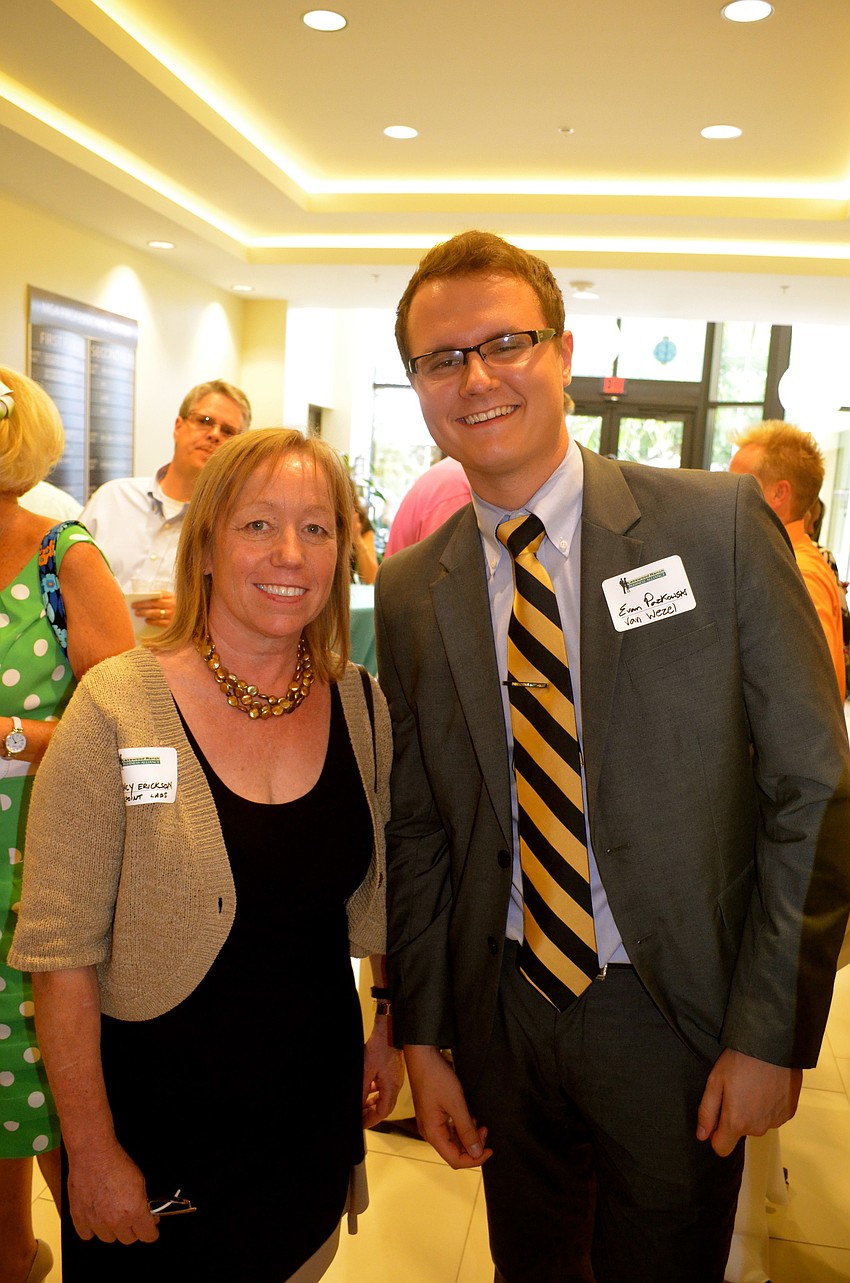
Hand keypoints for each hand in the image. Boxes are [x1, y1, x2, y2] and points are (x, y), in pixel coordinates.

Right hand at [68, 1141, 158, 1243]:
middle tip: (131, 1217)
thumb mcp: (140, 1181)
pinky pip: (87, 1235)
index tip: (151, 1228)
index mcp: (134, 1212)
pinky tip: (95, 1216)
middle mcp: (115, 1221)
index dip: (151, 1231)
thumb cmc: (116, 1162)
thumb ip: (144, 1204)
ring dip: (112, 1230)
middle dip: (132, 1229)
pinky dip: (92, 1229)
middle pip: (128, 1239)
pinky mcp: (79, 1219)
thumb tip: (148, 1216)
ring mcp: (96, 1222)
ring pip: (108, 1238)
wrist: (93, 1154)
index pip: (147, 1236)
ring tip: (111, 1213)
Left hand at [132, 591, 175, 627]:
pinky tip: (147, 621)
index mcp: (172, 596)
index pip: (157, 595)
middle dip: (142, 606)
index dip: (146, 598)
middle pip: (155, 604)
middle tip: (134, 608)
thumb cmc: (175, 606)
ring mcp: (173, 614)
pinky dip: (152, 621)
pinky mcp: (173, 624)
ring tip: (138, 613)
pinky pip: (160, 622)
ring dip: (145, 613)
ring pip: (156, 613)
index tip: (136, 601)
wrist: (187, 617)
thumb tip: (146, 596)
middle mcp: (173, 605)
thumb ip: (161, 595)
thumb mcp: (171, 598)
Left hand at [362, 1019, 404, 1127]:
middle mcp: (395, 1085)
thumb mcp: (366, 1071)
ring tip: (362, 1105)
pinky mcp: (392, 1071)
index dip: (370, 1121)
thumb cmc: (381, 1047)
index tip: (361, 1124)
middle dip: (371, 1114)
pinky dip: (376, 1092)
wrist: (389, 1031)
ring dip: (373, 1103)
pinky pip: (384, 1087)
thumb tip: (358, 1106)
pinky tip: (368, 1088)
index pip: (382, 1113)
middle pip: (384, 1107)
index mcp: (391, 1088)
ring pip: (384, 1097)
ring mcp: (395, 1078)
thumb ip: (362, 1091)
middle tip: (360, 1117)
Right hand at [404, 1044, 491, 1168]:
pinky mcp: (433, 1115)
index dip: (474, 1159)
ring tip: (477, 1121)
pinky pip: (449, 1129)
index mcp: (432, 1133)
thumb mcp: (456, 1104)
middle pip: (454, 1152)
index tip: (489, 1149)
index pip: (455, 1160)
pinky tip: (469, 1116)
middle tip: (485, 1130)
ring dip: (468, 1135)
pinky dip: (462, 1126)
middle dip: (472, 1145)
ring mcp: (431, 1123)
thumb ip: (467, 1130)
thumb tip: (477, 1152)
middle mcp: (429, 1132)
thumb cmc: (436, 1078)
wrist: (422, 1057)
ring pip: (453, 1140)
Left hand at [696, 1047, 802, 1156]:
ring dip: (753, 1111)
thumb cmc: (740, 1061)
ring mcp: (776, 1122)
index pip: (722, 1148)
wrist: (773, 1046)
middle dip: (735, 1117)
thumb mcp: (715, 1081)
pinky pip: (773, 1116)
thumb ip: (707, 1112)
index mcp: (737, 1123)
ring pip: (757, 1124)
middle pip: (740, 1133)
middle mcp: (758, 1129)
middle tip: (735, 1089)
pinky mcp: (789, 1113)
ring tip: (752, 1085)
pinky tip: (767, 1086)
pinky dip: (768, 1106)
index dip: (716, 1135)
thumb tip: (701, 1135)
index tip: (716, 1116)